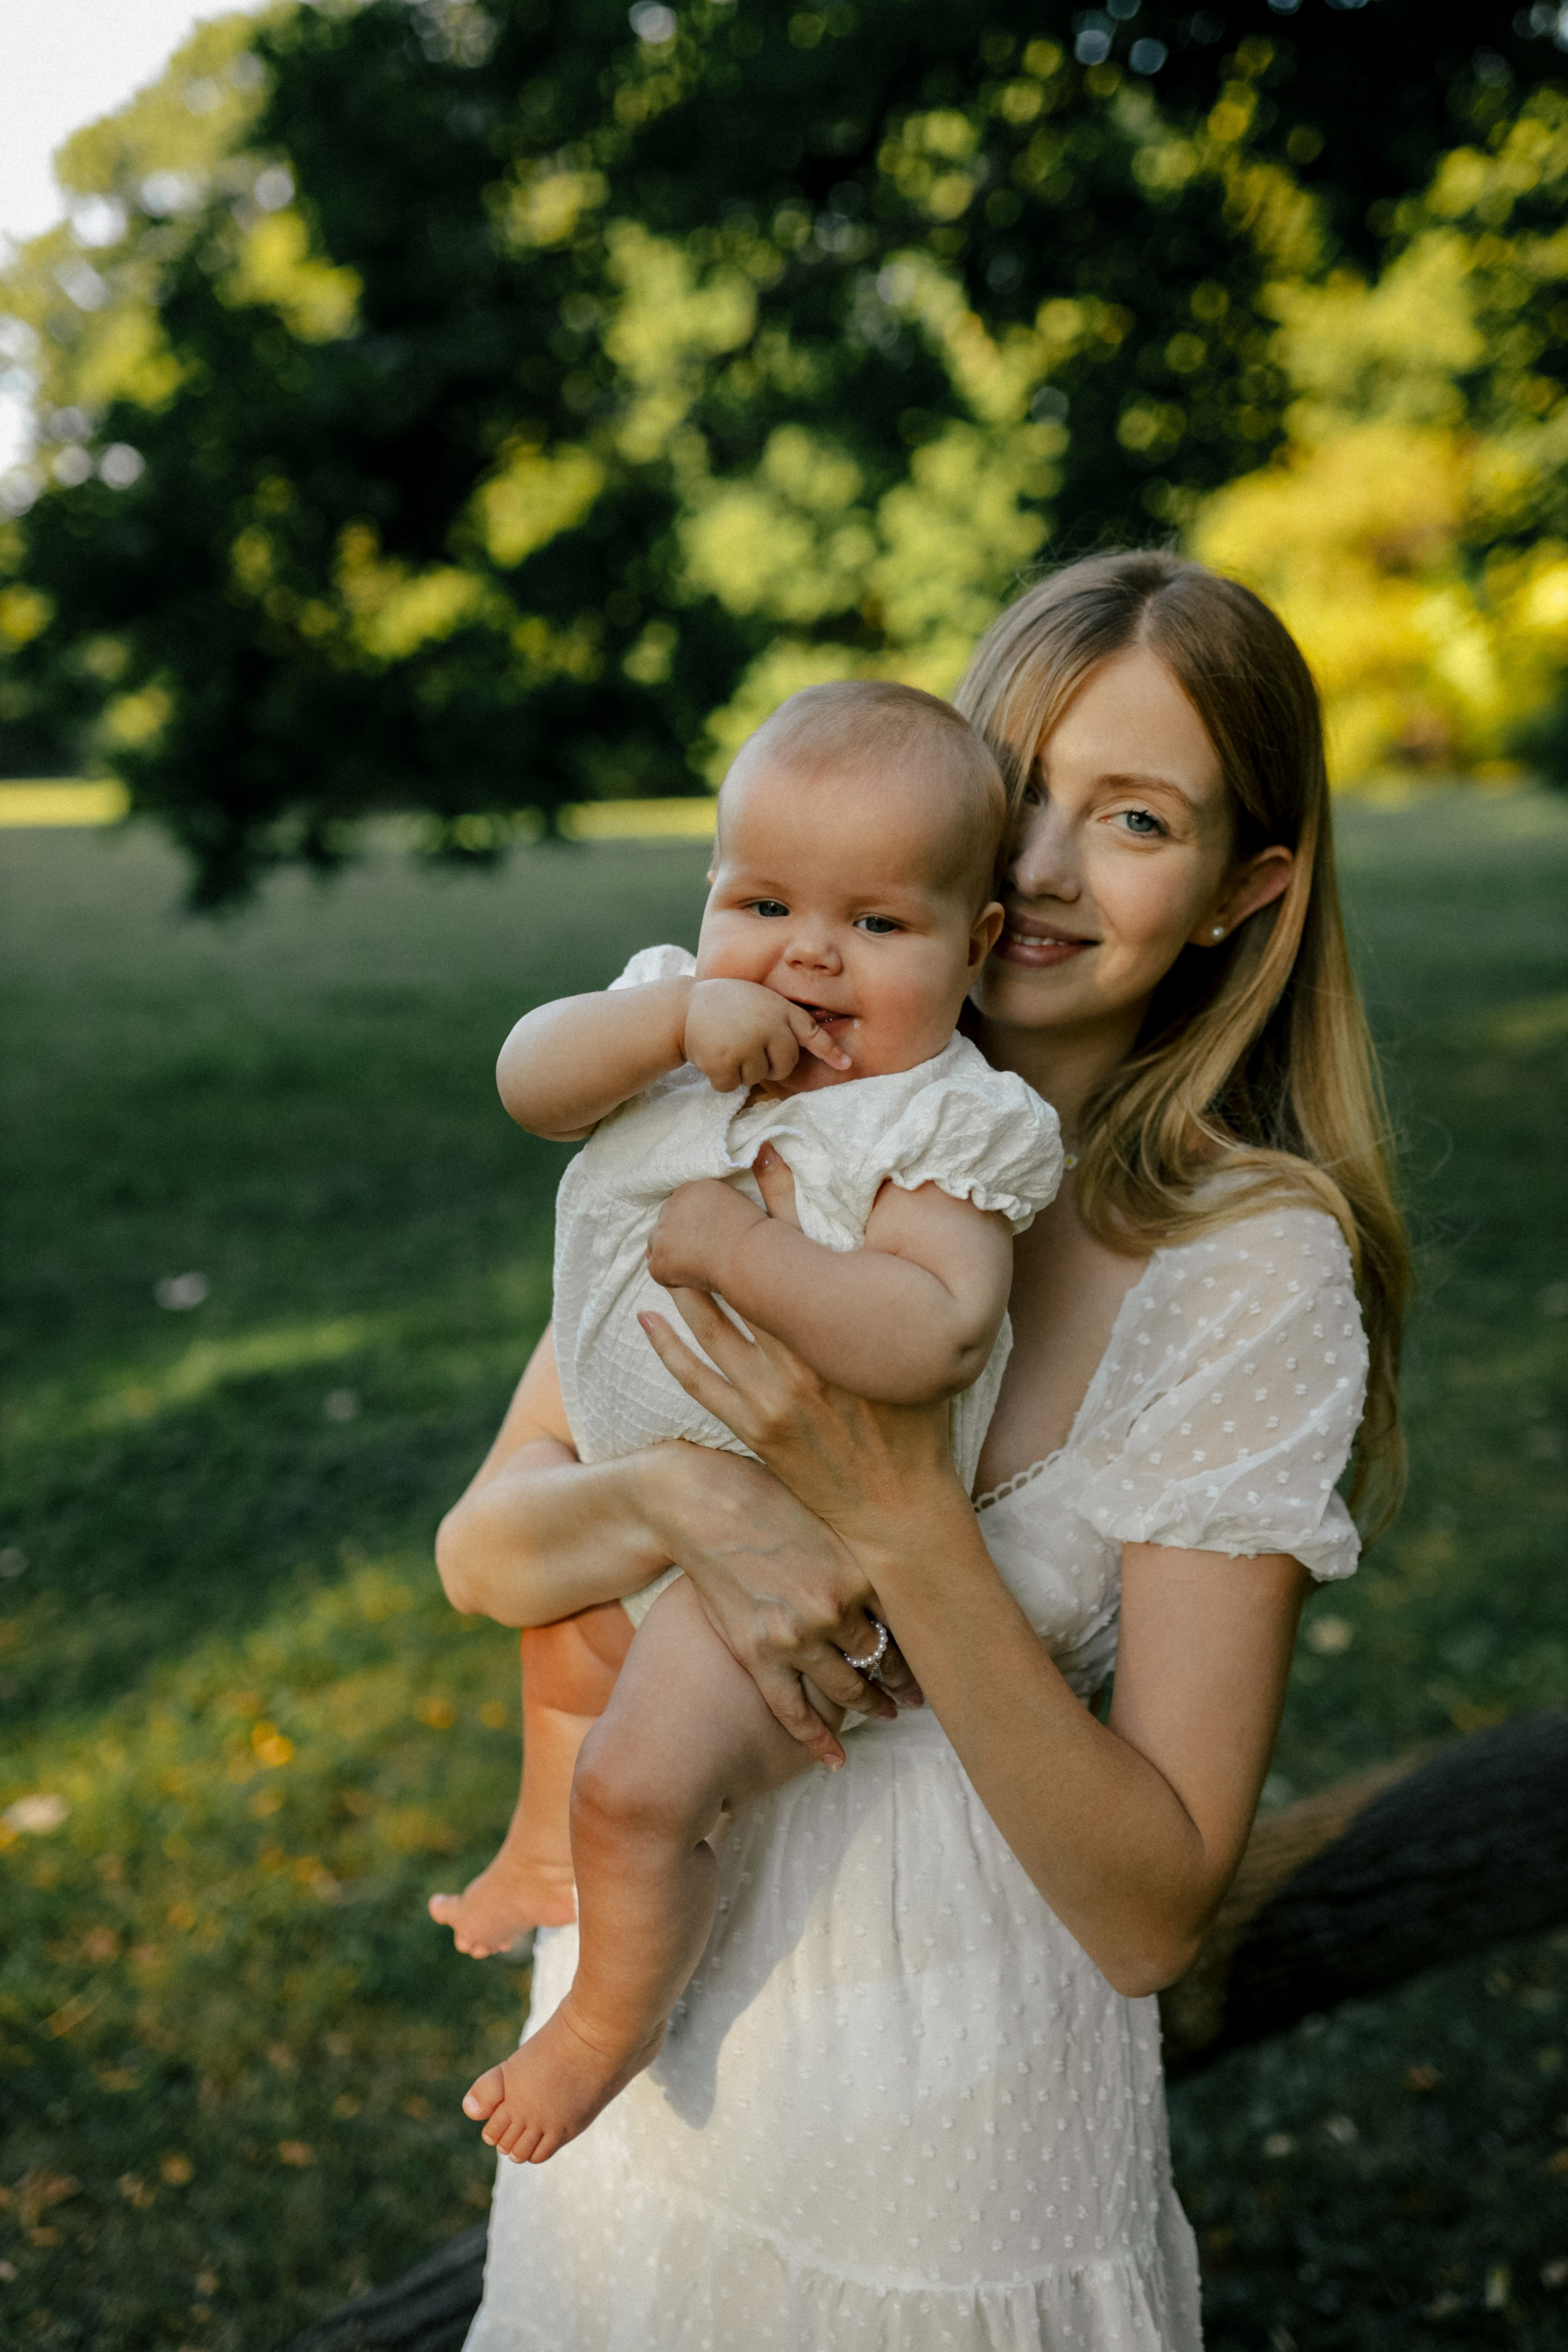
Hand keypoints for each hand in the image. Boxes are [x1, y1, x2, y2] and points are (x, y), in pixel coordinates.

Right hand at [636, 1441, 919, 1766]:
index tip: (929, 1662)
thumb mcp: (830, 1521)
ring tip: (888, 1715)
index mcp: (859, 1573)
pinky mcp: (760, 1655)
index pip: (903, 1626)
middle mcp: (834, 1610)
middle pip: (880, 1660)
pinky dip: (817, 1740)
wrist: (704, 1505)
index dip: (917, 1649)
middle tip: (916, 1698)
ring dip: (872, 1707)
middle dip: (901, 1683)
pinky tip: (836, 1758)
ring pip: (846, 1690)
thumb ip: (859, 1556)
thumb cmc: (767, 1499)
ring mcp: (797, 1638)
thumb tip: (894, 1576)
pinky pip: (794, 1712)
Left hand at [644, 1139, 957, 1543]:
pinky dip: (668, 1347)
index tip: (759, 1154)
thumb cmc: (918, 1426)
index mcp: (844, 1331)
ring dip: (687, 1281)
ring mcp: (770, 1394)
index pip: (804, 1245)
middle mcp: (801, 1356)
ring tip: (668, 1245)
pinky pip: (697, 1380)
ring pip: (712, 1322)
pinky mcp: (751, 1426)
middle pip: (748, 1275)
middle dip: (720, 1232)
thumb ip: (895, 1299)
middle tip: (695, 1194)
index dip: (780, 1194)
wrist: (897, 1509)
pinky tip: (647, 1318)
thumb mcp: (913, 1354)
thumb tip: (895, 1235)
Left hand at [647, 1177, 762, 1294]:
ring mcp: (661, 1235)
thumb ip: (712, 1203)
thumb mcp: (733, 1200)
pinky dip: (673, 1276)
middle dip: (679, 1239)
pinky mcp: (658, 1261)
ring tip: (700, 1265)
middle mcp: (670, 1206)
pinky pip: (659, 1270)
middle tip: (703, 1253)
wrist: (751, 1255)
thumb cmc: (753, 1233)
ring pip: (659, 1247)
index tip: (707, 1236)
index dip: (692, 1226)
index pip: (679, 1208)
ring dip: (673, 1256)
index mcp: (689, 1190)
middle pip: (666, 1225)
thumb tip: (706, 1211)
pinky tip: (695, 1276)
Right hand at [683, 978, 850, 1091]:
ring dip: (739, 1070)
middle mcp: (770, 1026)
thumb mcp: (757, 999)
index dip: (829, 1050)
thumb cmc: (722, 1004)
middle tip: (743, 1046)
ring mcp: (749, 1044)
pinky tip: (710, 1056)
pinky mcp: (727, 1061)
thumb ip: (778, 1018)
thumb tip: (798, 1047)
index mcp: (780, 1009)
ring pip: (756, 1078)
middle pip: (784, 1066)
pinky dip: (720, 1078)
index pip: (811, 1031)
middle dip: (766, 1064)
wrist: (681, 1007)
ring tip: (724, 1044)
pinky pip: (732, 1086)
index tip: (846, 1065)